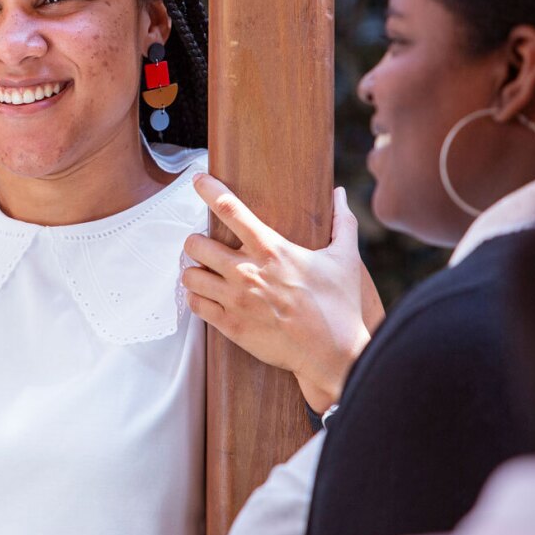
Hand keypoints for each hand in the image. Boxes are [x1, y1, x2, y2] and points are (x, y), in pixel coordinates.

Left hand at [182, 176, 381, 410]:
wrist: (333, 354)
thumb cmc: (339, 306)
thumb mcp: (345, 258)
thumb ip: (342, 222)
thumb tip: (340, 194)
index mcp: (272, 250)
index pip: (230, 209)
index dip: (208, 190)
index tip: (197, 180)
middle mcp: (247, 272)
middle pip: (195, 244)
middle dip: (195, 241)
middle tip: (204, 245)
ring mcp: (236, 300)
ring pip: (190, 276)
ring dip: (193, 271)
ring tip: (203, 272)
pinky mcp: (231, 326)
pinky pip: (195, 305)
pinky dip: (196, 298)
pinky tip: (206, 296)